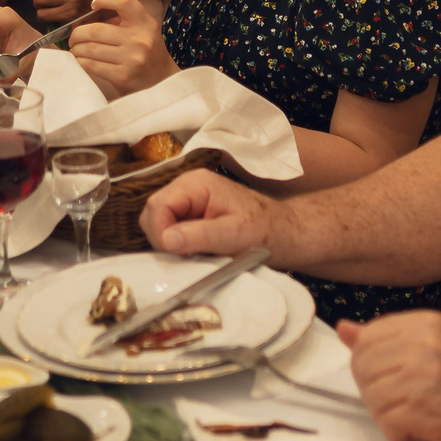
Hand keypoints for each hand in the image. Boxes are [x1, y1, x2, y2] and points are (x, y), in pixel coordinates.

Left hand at [69, 0, 173, 94]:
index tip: (93, 5)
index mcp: (144, 22)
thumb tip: (100, 0)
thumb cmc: (147, 50)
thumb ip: (125, 13)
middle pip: (96, 30)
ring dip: (77, 49)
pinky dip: (81, 62)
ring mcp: (131, 59)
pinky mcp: (123, 77)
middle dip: (77, 34)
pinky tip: (81, 60)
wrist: (162, 81)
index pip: (123, 1)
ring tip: (76, 49)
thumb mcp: (144, 27)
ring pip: (90, 49)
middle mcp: (139, 39)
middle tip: (74, 38)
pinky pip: (92, 65)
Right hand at [140, 169, 277, 258]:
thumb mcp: (234, 235)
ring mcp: (189, 202)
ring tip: (194, 255)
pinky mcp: (192, 217)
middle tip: (185, 257)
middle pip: (153, 213)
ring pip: (159, 224)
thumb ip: (199, 235)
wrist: (287, 234)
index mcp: (196, 184)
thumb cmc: (266, 232)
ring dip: (170, 244)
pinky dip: (178, 247)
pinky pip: (171, 231)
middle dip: (162, 239)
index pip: (157, 205)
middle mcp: (187, 188)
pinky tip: (196, 254)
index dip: (160, 232)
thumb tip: (165, 240)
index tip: (176, 255)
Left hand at [339, 311, 440, 440]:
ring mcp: (425, 379)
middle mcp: (424, 347)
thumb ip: (391, 337)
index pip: (368, 338)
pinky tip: (422, 429)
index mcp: (426, 325)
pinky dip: (402, 435)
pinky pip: (388, 425)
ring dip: (389, 416)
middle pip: (364, 369)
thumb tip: (346, 330)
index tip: (387, 376)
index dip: (370, 364)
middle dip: (376, 391)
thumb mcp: (439, 342)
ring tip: (417, 416)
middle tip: (403, 400)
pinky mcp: (427, 411)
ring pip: (373, 399)